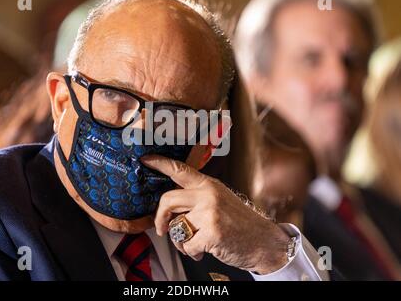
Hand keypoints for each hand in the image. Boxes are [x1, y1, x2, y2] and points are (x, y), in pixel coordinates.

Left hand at [141, 155, 289, 273]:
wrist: (265, 242)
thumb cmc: (240, 224)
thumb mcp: (221, 201)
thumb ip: (198, 199)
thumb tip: (170, 207)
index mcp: (209, 185)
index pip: (180, 170)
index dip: (160, 164)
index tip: (144, 160)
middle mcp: (208, 195)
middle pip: (168, 200)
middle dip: (160, 218)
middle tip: (161, 228)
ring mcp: (210, 213)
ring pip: (176, 226)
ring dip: (180, 240)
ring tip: (195, 243)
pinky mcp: (212, 232)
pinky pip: (186, 244)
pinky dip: (191, 252)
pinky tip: (203, 250)